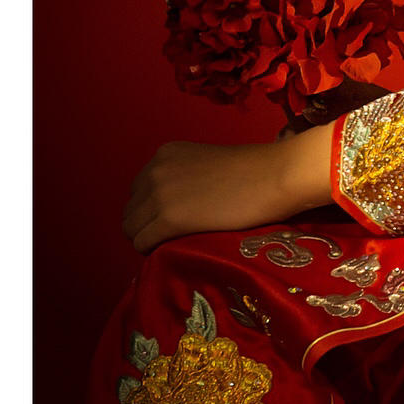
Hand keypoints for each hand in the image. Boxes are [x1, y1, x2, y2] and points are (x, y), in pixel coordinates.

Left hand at [122, 125, 333, 253]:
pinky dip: (153, 249)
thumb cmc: (250, 171)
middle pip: (130, 212)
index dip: (153, 209)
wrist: (273, 176)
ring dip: (149, 238)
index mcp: (164, 154)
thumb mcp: (205, 163)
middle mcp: (155, 171)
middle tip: (175, 234)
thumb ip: (181, 178)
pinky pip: (142, 243)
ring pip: (131, 230)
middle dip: (147, 224)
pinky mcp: (169, 218)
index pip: (137, 191)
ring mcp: (160, 194)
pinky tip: (177, 245)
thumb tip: (167, 206)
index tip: (175, 218)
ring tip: (176, 241)